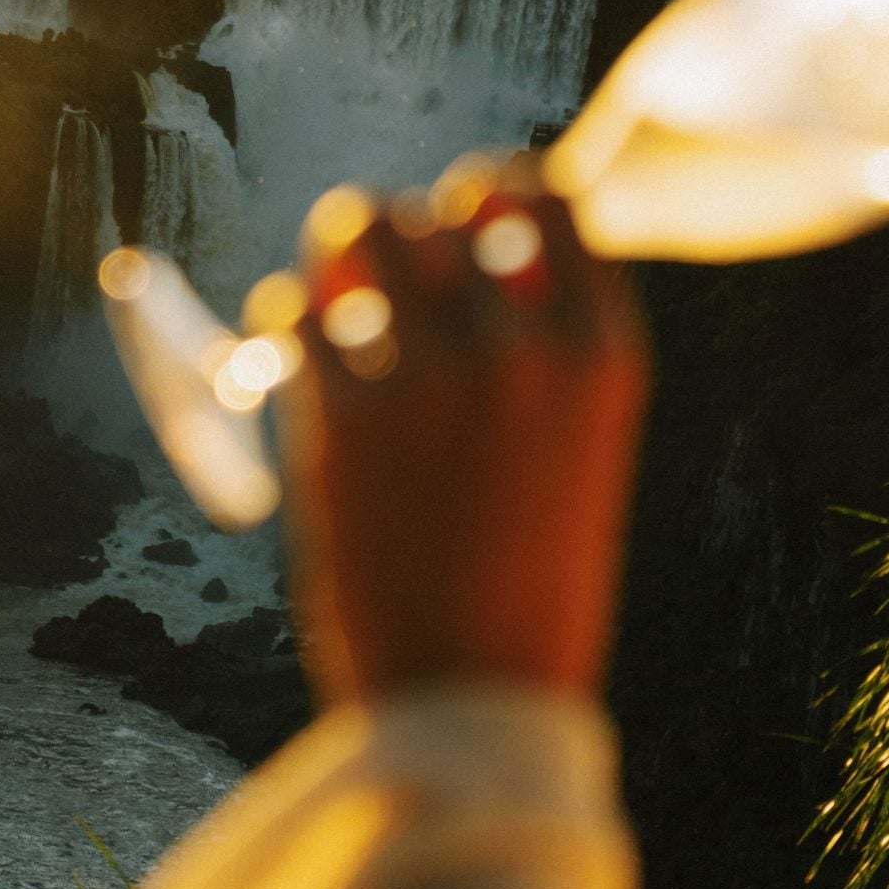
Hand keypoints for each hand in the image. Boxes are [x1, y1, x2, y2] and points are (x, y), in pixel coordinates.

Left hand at [285, 155, 648, 702]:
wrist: (474, 699)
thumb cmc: (524, 581)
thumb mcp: (573, 452)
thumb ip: (535, 351)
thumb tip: (462, 256)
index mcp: (602, 355)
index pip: (550, 199)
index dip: (495, 188)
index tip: (467, 208)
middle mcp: (523, 345)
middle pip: (444, 205)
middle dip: (409, 229)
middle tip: (389, 276)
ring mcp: (429, 373)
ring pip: (361, 227)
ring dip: (339, 247)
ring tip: (332, 286)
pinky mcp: (340, 412)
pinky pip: (295, 308)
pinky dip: (286, 316)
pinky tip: (291, 346)